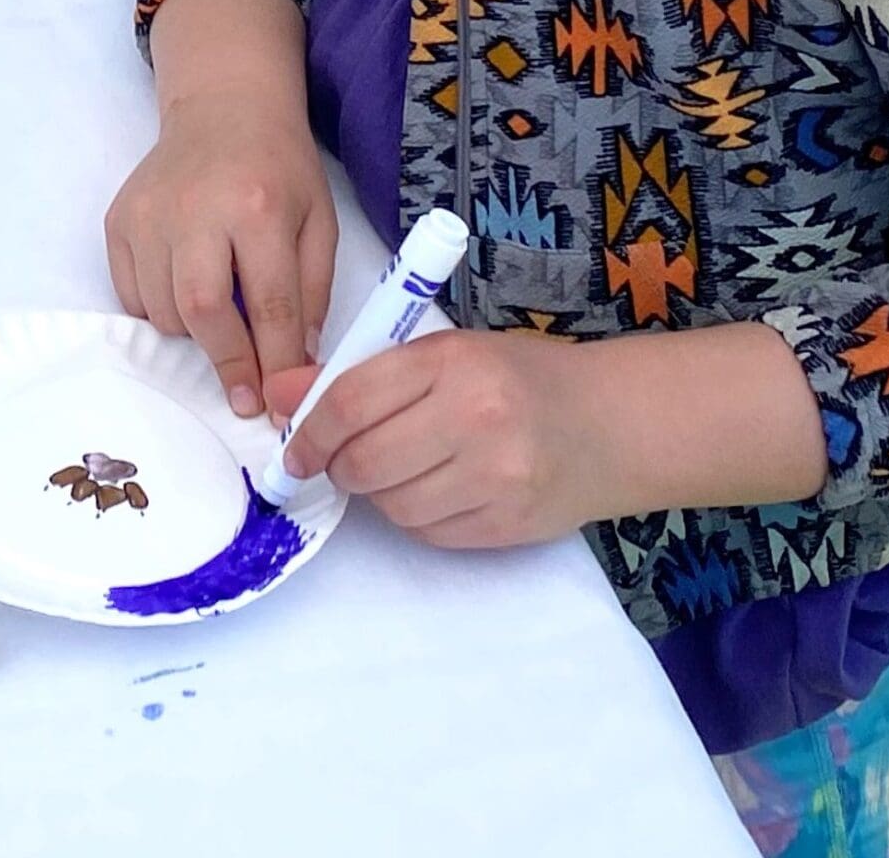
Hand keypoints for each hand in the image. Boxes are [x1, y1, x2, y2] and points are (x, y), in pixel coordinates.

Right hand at [104, 90, 336, 418]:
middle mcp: (197, 209)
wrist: (223, 108)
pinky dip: (157, 310)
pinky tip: (183, 289)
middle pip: (202, 310)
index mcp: (258, 207)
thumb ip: (312, 294)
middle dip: (226, 361)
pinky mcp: (119, 219)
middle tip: (243, 394)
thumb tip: (298, 368)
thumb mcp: (318, 222)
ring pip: (162, 310)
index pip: (268, 303)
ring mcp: (149, 213)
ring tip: (219, 314)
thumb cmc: (279, 168)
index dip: (274, 362)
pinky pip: (130, 294)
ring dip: (193, 334)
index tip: (277, 404)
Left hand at [276, 328, 611, 547]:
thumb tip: (278, 398)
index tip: (292, 449)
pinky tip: (437, 489)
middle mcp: (474, 417)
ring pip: (394, 506)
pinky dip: (416, 516)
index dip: (307, 431)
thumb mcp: (443, 353)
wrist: (611, 423)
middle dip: (338, 467)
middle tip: (343, 460)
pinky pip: (429, 534)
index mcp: (451, 361)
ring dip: (379, 494)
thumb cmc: (517, 376)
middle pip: (366, 463)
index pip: (352, 401)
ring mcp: (496, 476)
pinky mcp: (508, 524)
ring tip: (402, 467)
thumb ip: (359, 374)